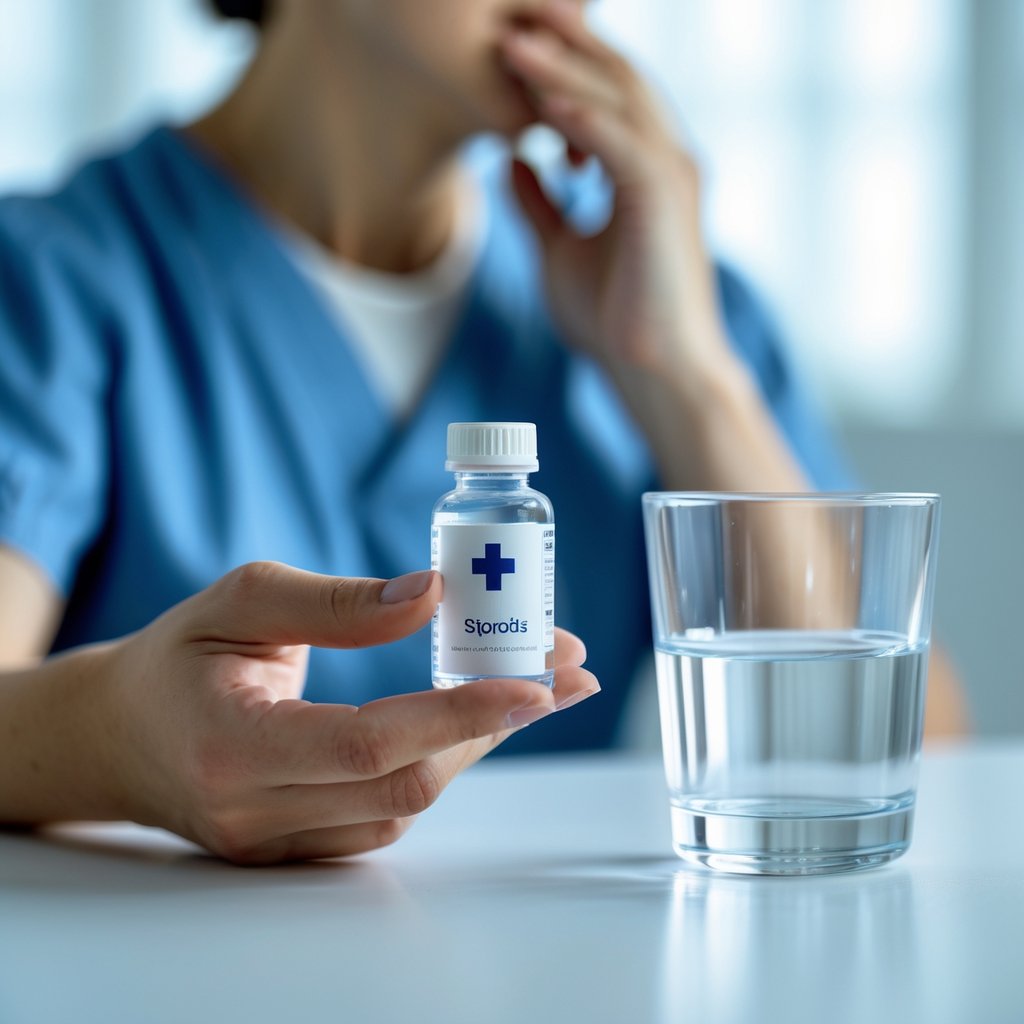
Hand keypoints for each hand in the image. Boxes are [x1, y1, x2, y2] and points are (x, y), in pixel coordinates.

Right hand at [91, 562, 597, 863]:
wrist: (120, 733)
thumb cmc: (178, 655)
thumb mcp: (242, 598)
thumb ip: (338, 603)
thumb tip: (434, 595)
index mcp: (231, 744)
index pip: (365, 743)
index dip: (458, 714)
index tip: (534, 682)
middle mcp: (254, 812)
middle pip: (403, 784)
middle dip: (494, 727)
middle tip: (563, 675)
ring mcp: (276, 843)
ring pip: (405, 805)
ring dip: (477, 744)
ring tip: (532, 686)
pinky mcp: (296, 849)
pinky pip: (385, 815)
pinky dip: (439, 764)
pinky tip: (472, 720)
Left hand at [501, 1, 729, 385]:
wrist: (651, 374)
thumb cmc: (614, 321)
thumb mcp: (558, 250)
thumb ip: (539, 204)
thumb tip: (510, 163)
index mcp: (641, 168)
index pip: (601, 95)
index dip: (555, 66)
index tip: (502, 46)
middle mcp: (664, 159)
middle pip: (613, 80)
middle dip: (561, 47)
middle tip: (507, 17)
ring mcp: (671, 177)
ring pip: (619, 102)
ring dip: (564, 72)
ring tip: (512, 44)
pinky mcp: (667, 203)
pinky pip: (624, 146)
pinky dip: (586, 121)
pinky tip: (546, 102)